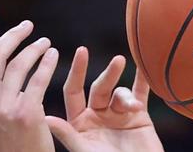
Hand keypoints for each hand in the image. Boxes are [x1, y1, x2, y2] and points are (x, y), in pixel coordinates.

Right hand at [0, 4, 58, 151]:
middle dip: (13, 35)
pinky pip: (38, 78)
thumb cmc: (3, 138)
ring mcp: (2, 108)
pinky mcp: (26, 113)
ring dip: (34, 48)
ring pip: (19, 64)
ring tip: (45, 42)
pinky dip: (47, 62)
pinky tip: (54, 54)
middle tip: (28, 25)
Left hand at [46, 47, 163, 151]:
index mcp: (80, 123)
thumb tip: (45, 118)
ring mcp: (118, 115)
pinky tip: (146, 68)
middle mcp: (98, 115)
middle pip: (100, 88)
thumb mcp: (85, 151)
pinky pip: (141, 93)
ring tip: (133, 105)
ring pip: (120, 92)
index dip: (77, 71)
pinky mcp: (139, 116)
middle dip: (108, 74)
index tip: (82, 51)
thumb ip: (68, 135)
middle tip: (118, 61)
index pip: (74, 91)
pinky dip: (144, 80)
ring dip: (126, 94)